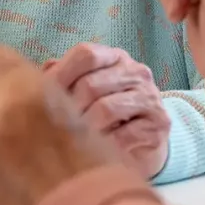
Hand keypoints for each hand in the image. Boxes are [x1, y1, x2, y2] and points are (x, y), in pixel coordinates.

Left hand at [44, 43, 170, 178]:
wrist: (139, 147)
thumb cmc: (103, 117)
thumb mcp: (80, 94)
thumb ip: (61, 79)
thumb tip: (45, 72)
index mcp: (114, 58)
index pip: (85, 54)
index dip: (61, 76)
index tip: (45, 100)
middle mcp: (136, 72)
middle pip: (91, 84)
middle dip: (69, 110)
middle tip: (58, 128)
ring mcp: (150, 96)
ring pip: (106, 109)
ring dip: (86, 129)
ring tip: (77, 140)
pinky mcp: (159, 123)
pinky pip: (125, 134)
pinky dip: (106, 145)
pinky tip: (101, 149)